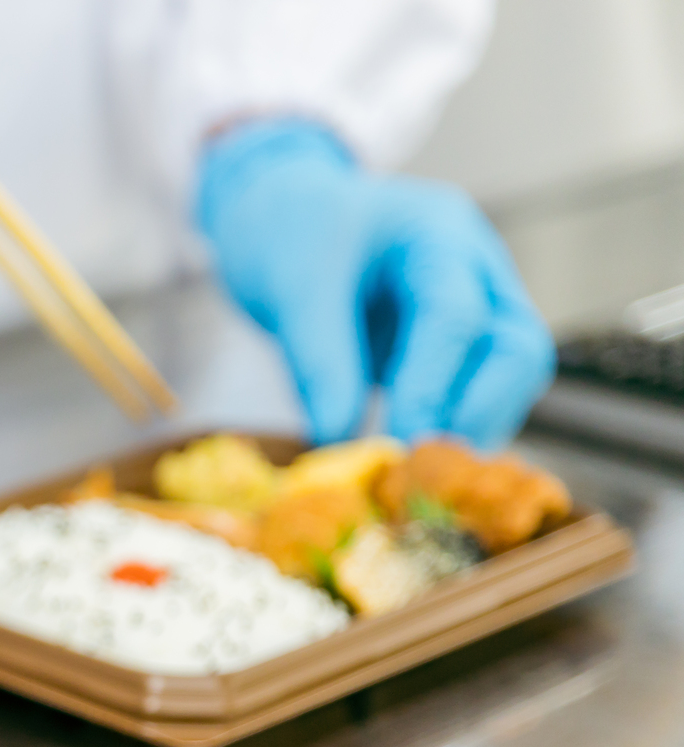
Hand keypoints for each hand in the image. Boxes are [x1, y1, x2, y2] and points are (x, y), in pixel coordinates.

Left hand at [197, 120, 554, 446]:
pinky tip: (412, 463)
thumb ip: (319, 365)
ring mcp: (477, 306)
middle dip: (475, 416)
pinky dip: (452, 430)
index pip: (457, 317)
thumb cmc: (291, 232)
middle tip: (420, 473)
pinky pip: (478, 393)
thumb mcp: (293, 290)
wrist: (286, 213)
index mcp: (438, 235)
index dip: (433, 389)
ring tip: (413, 477)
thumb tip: (340, 445)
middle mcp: (475, 270)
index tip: (403, 446)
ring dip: (469, 431)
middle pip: (517, 350)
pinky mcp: (458, 346)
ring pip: (510, 379)